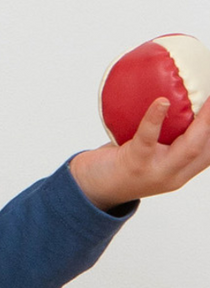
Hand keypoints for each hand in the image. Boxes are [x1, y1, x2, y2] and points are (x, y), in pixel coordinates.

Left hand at [70, 97, 209, 210]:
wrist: (89, 188)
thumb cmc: (118, 165)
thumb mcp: (149, 155)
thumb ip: (165, 138)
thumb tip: (173, 99)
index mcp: (180, 172)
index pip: (209, 153)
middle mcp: (173, 175)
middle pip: (206, 149)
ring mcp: (156, 171)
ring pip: (189, 147)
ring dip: (203, 121)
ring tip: (209, 98)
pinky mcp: (134, 163)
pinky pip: (148, 139)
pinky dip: (156, 119)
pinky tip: (161, 102)